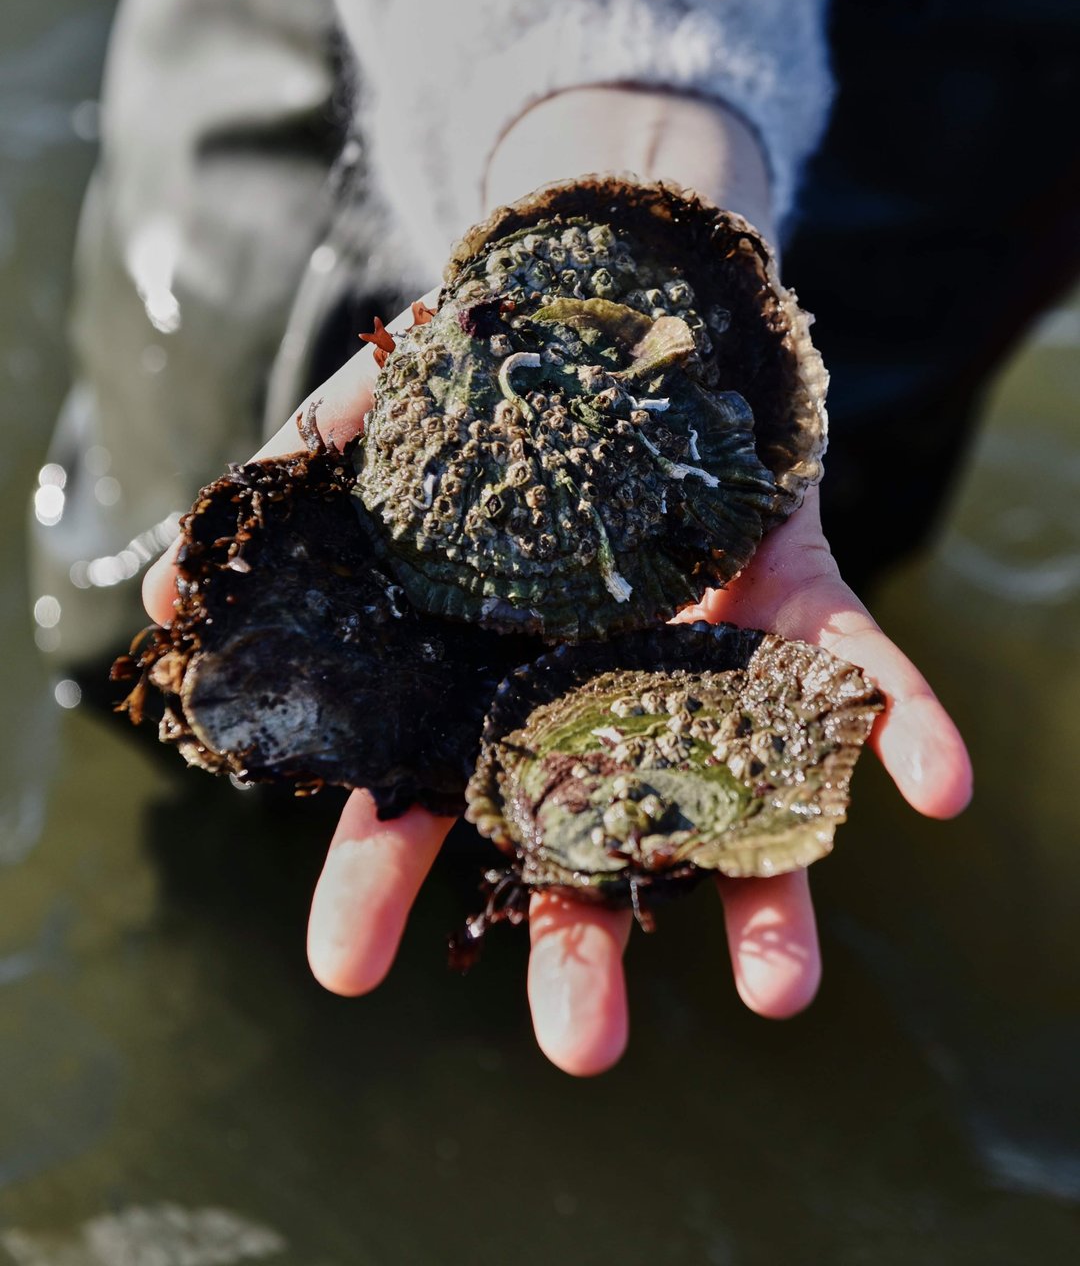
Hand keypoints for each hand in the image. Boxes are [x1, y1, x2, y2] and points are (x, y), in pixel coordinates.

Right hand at [143, 92, 969, 1074]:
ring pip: (733, 796)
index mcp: (491, 678)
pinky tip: (935, 788)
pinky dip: (904, 724)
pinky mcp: (795, 601)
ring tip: (777, 995)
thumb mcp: (374, 432)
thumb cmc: (487, 382)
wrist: (615, 299)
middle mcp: (599, 694)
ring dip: (763, 896)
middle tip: (582, 1053)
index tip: (344, 969)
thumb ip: (284, 503)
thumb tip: (163, 592)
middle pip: (589, 840)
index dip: (382, 880)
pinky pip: (857, 670)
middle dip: (585, 945)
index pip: (429, 798)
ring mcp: (700, 657)